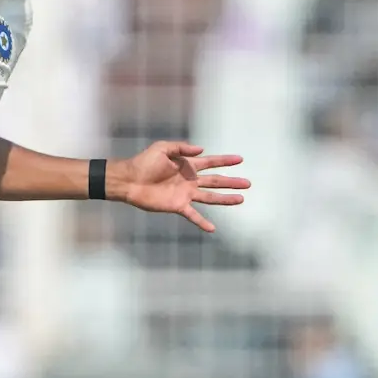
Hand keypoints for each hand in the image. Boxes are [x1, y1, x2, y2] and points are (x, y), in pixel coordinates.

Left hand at [110, 142, 247, 232]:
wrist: (130, 180)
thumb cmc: (144, 162)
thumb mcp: (162, 148)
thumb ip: (181, 148)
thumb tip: (201, 150)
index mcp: (188, 166)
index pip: (211, 162)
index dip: (225, 160)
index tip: (240, 159)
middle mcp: (190, 180)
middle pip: (216, 181)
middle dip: (232, 182)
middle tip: (248, 183)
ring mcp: (185, 194)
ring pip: (210, 197)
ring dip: (225, 199)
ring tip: (241, 200)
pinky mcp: (178, 206)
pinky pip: (193, 215)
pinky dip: (202, 223)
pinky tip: (213, 229)